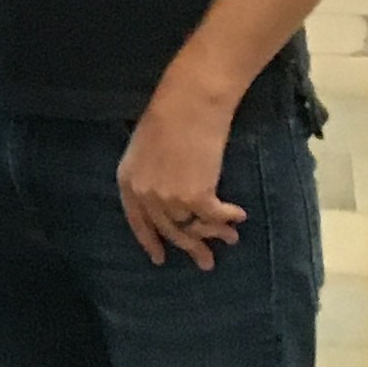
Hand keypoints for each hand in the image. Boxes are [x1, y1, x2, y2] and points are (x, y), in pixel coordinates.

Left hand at [115, 76, 246, 269]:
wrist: (188, 103)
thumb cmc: (168, 115)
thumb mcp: (145, 147)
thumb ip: (152, 174)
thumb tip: (168, 194)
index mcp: (128, 182)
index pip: (138, 223)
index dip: (150, 242)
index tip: (160, 259)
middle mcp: (146, 196)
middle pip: (170, 231)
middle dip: (190, 248)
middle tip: (205, 263)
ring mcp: (170, 199)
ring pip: (194, 228)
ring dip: (215, 234)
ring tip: (230, 238)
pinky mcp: (197, 196)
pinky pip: (214, 217)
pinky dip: (228, 218)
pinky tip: (239, 216)